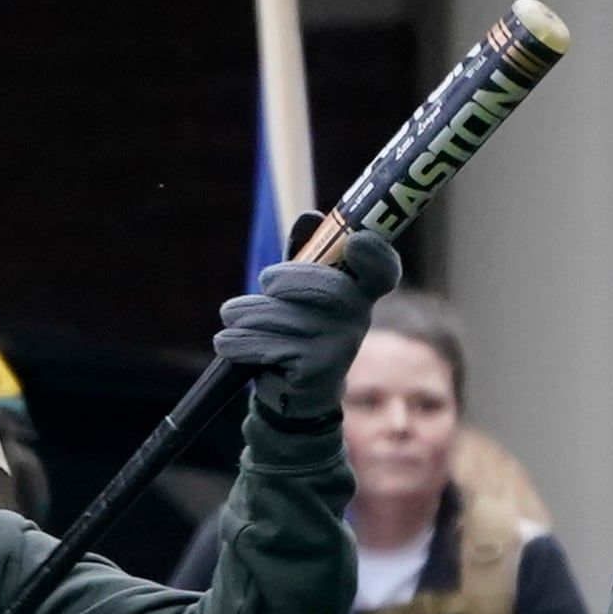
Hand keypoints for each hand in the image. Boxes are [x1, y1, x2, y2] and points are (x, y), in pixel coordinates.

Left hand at [211, 229, 402, 413]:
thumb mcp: (297, 291)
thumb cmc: (294, 330)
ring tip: (232, 316)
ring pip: (288, 317)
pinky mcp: (316, 372)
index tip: (355, 242)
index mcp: (359, 293)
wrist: (290, 395)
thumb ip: (305, 256)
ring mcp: (341, 348)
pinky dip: (241, 342)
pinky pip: (272, 347)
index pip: (383, 271)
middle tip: (264, 282)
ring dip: (249, 314)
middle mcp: (358, 319)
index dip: (376, 255)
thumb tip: (310, 217)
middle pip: (328, 287)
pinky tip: (229, 343)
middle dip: (285, 280)